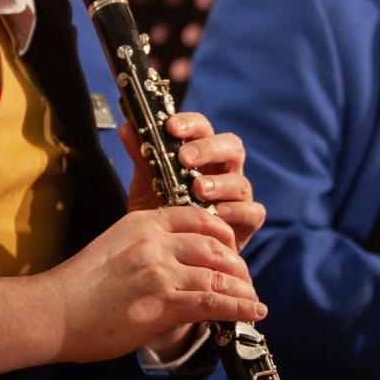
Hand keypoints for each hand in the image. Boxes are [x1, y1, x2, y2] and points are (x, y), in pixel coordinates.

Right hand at [0, 204, 266, 377]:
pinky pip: (214, 302)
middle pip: (216, 246)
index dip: (223, 236)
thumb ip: (147, 246)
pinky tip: (252, 312)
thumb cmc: (78, 288)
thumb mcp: (114, 247)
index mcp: (143, 222)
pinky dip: (239, 308)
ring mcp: (160, 270)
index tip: (232, 252)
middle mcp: (155, 241)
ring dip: (243, 290)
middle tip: (244, 282)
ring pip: (220, 275)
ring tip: (252, 301)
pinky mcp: (163, 301)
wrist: (50, 312)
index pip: (198, 218)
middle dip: (237, 266)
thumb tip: (177, 261)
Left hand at [121, 112, 264, 251]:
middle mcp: (224, 171)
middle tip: (186, 158)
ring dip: (220, 183)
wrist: (171, 255)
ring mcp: (238, 196)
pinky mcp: (247, 222)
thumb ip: (142, 158)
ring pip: (239, 181)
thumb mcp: (146, 185)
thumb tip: (126, 128)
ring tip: (199, 189)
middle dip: (209, 149)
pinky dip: (238, 211)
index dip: (191, 124)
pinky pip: (253, 212)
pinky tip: (219, 213)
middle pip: (231, 147)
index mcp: (203, 156)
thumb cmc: (163, 214)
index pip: (203, 129)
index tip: (171, 126)